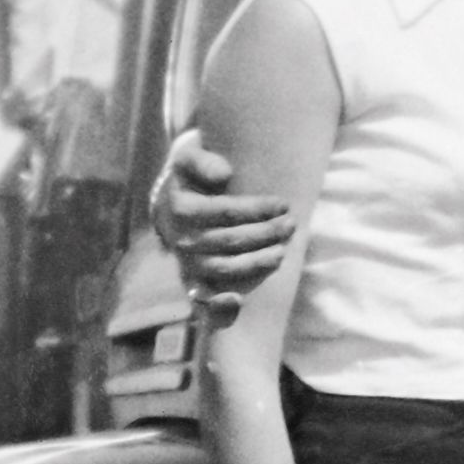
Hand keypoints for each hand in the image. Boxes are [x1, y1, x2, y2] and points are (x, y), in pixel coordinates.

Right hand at [149, 127, 294, 317]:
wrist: (173, 200)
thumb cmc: (190, 176)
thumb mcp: (190, 156)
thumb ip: (203, 161)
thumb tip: (224, 174)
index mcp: (180, 208)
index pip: (226, 211)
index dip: (258, 209)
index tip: (282, 204)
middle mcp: (182, 239)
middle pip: (231, 240)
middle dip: (267, 233)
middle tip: (291, 224)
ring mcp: (188, 262)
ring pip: (226, 268)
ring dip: (258, 262)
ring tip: (282, 251)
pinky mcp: (193, 280)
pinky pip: (204, 300)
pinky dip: (219, 307)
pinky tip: (237, 302)